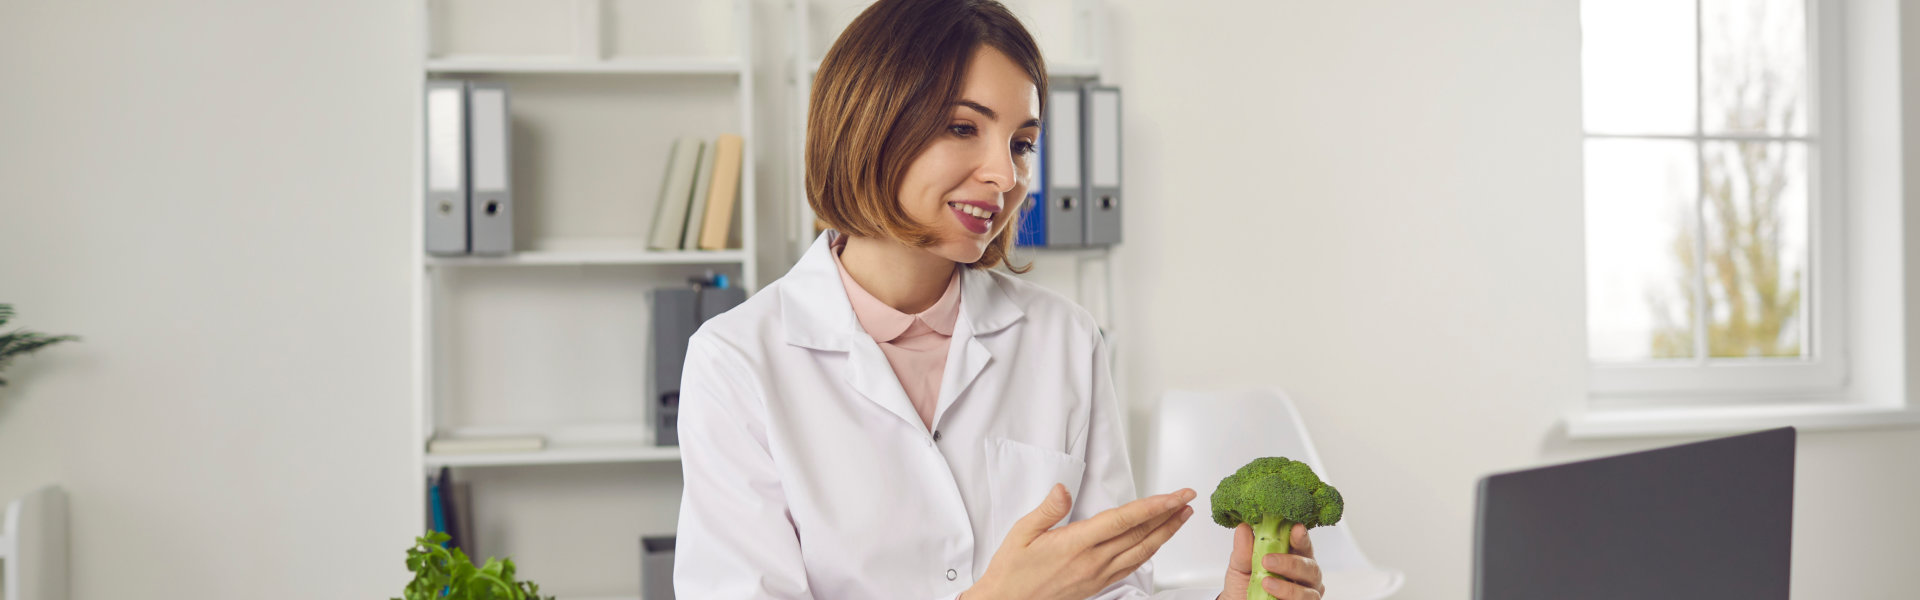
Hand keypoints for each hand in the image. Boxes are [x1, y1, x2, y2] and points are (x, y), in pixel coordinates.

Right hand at [965, 483, 1195, 599]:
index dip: (1154, 506)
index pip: (1124, 520)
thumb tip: (1063, 489)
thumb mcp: (1021, 533)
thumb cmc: (1012, 571)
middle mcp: (1093, 561)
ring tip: (1182, 516)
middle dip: (1168, 514)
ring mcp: (1098, 575)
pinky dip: (1150, 551)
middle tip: (1187, 497)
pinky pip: (1132, 566)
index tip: (1174, 495)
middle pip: (1140, 534)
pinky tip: (1157, 542)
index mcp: (1076, 543)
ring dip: (1166, 532)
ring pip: (1142, 552)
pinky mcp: (1098, 585)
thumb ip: (1048, 510)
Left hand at [1220, 522, 1323, 599]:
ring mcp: (1307, 593)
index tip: (1296, 529)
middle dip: (1290, 562)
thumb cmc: (1244, 584)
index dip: (1301, 536)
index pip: (1302, 543)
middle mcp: (1305, 574)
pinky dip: (1289, 598)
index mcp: (1294, 555)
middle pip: (1310, 566)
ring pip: (1309, 589)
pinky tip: (1274, 597)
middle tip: (1267, 561)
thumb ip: (1243, 550)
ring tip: (1266, 582)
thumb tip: (1243, 528)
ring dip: (1288, 587)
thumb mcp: (1239, 566)